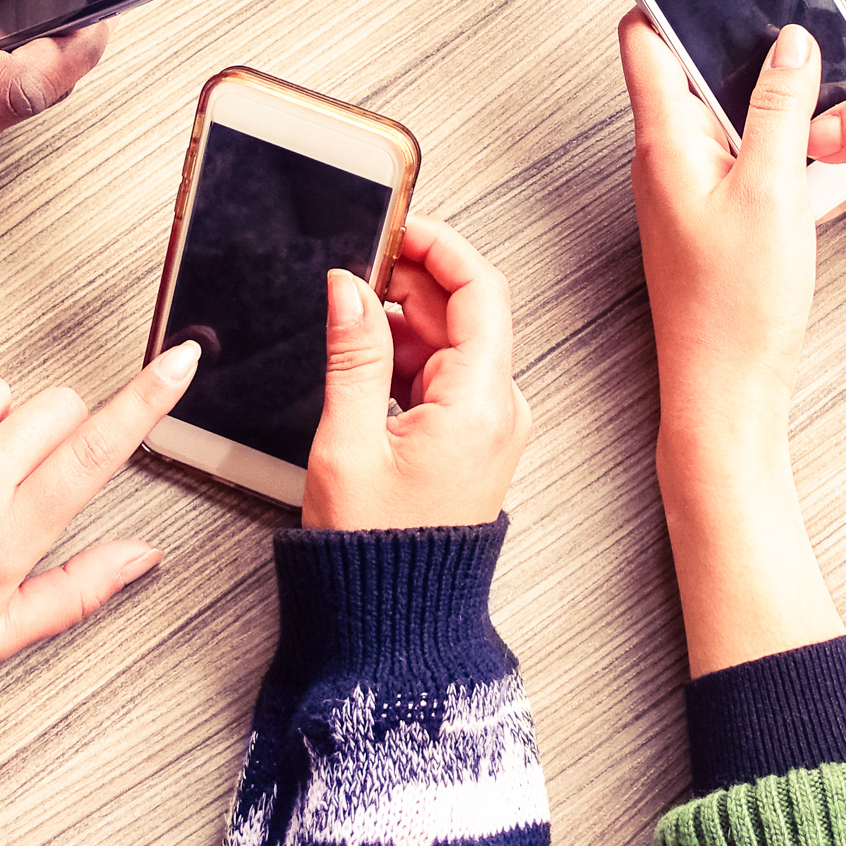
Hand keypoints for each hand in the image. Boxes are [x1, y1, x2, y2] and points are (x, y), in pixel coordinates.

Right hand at [303, 217, 530, 529]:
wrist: (395, 621)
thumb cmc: (375, 551)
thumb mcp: (348, 442)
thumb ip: (352, 354)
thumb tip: (349, 288)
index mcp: (481, 404)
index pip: (480, 290)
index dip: (439, 246)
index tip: (396, 224)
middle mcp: (498, 409)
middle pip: (465, 312)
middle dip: (410, 280)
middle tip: (353, 265)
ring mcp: (488, 426)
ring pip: (450, 342)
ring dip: (402, 320)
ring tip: (347, 319)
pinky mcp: (471, 440)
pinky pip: (443, 376)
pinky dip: (405, 356)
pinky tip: (362, 359)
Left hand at [620, 12, 845, 671]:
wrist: (730, 398)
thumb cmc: (734, 313)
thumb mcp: (773, 190)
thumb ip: (780, 107)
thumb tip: (790, 41)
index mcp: (666, 140)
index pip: (645, 38)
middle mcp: (673, 159)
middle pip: (701, 68)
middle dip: (749, 34)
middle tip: (796, 1)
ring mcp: (699, 190)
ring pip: (742, 116)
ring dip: (786, 95)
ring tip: (839, 73)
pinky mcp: (728, 219)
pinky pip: (763, 162)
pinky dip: (801, 149)